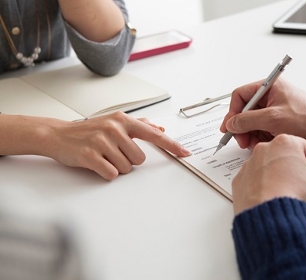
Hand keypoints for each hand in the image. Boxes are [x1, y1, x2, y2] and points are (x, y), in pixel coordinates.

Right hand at [44, 112, 189, 179]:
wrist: (57, 135)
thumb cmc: (88, 130)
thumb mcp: (114, 122)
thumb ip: (139, 125)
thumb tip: (160, 128)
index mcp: (123, 120)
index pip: (154, 135)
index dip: (172, 145)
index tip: (185, 152)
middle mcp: (114, 129)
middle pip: (140, 159)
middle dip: (128, 160)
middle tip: (112, 152)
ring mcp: (102, 142)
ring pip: (126, 168)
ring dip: (116, 167)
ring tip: (103, 156)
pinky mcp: (90, 156)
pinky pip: (111, 174)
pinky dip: (106, 173)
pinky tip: (96, 163)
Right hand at [220, 78, 305, 154]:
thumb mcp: (273, 119)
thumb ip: (248, 120)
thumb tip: (231, 123)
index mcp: (271, 87)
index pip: (241, 95)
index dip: (233, 112)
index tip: (229, 127)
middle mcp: (272, 96)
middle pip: (245, 111)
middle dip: (242, 127)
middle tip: (242, 140)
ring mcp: (275, 110)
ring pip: (252, 123)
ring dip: (251, 135)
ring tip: (255, 144)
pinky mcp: (280, 123)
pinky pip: (262, 130)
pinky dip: (260, 138)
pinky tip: (264, 145)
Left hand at [232, 134, 305, 214]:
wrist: (272, 218)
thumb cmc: (294, 196)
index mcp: (284, 142)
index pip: (303, 146)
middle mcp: (263, 150)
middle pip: (282, 154)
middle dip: (291, 167)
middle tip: (298, 184)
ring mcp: (248, 165)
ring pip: (266, 166)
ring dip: (275, 176)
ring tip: (284, 193)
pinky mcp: (239, 181)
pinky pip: (253, 179)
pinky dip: (261, 186)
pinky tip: (270, 197)